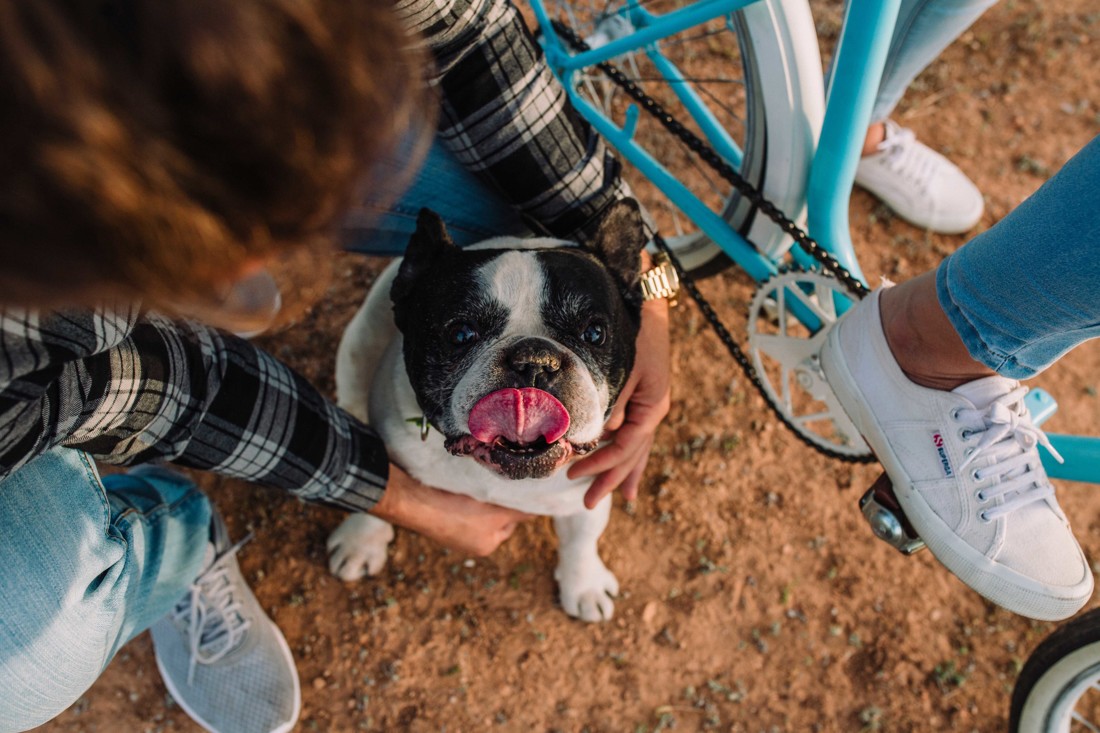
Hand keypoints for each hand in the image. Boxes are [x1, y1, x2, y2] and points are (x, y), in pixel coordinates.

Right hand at [370, 463, 530, 555]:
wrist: (411, 500)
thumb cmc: (457, 512)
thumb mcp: (496, 514)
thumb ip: (519, 512)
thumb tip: (540, 510)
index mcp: (485, 545)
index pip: (512, 522)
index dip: (518, 504)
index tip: (522, 485)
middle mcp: (469, 540)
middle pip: (495, 514)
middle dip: (499, 497)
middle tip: (503, 477)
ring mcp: (452, 527)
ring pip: (477, 505)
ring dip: (481, 491)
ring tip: (483, 475)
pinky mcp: (438, 510)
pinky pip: (459, 499)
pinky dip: (464, 489)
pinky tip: (464, 477)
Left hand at [569, 295, 670, 507]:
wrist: (644, 301)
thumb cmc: (629, 332)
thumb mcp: (619, 368)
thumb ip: (609, 402)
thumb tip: (598, 435)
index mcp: (651, 405)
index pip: (624, 446)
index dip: (600, 464)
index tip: (573, 473)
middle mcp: (654, 409)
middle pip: (633, 453)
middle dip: (611, 479)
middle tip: (589, 504)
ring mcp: (650, 404)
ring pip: (638, 446)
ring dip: (626, 471)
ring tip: (623, 496)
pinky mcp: (643, 397)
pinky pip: (636, 432)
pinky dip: (630, 451)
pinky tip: (629, 465)